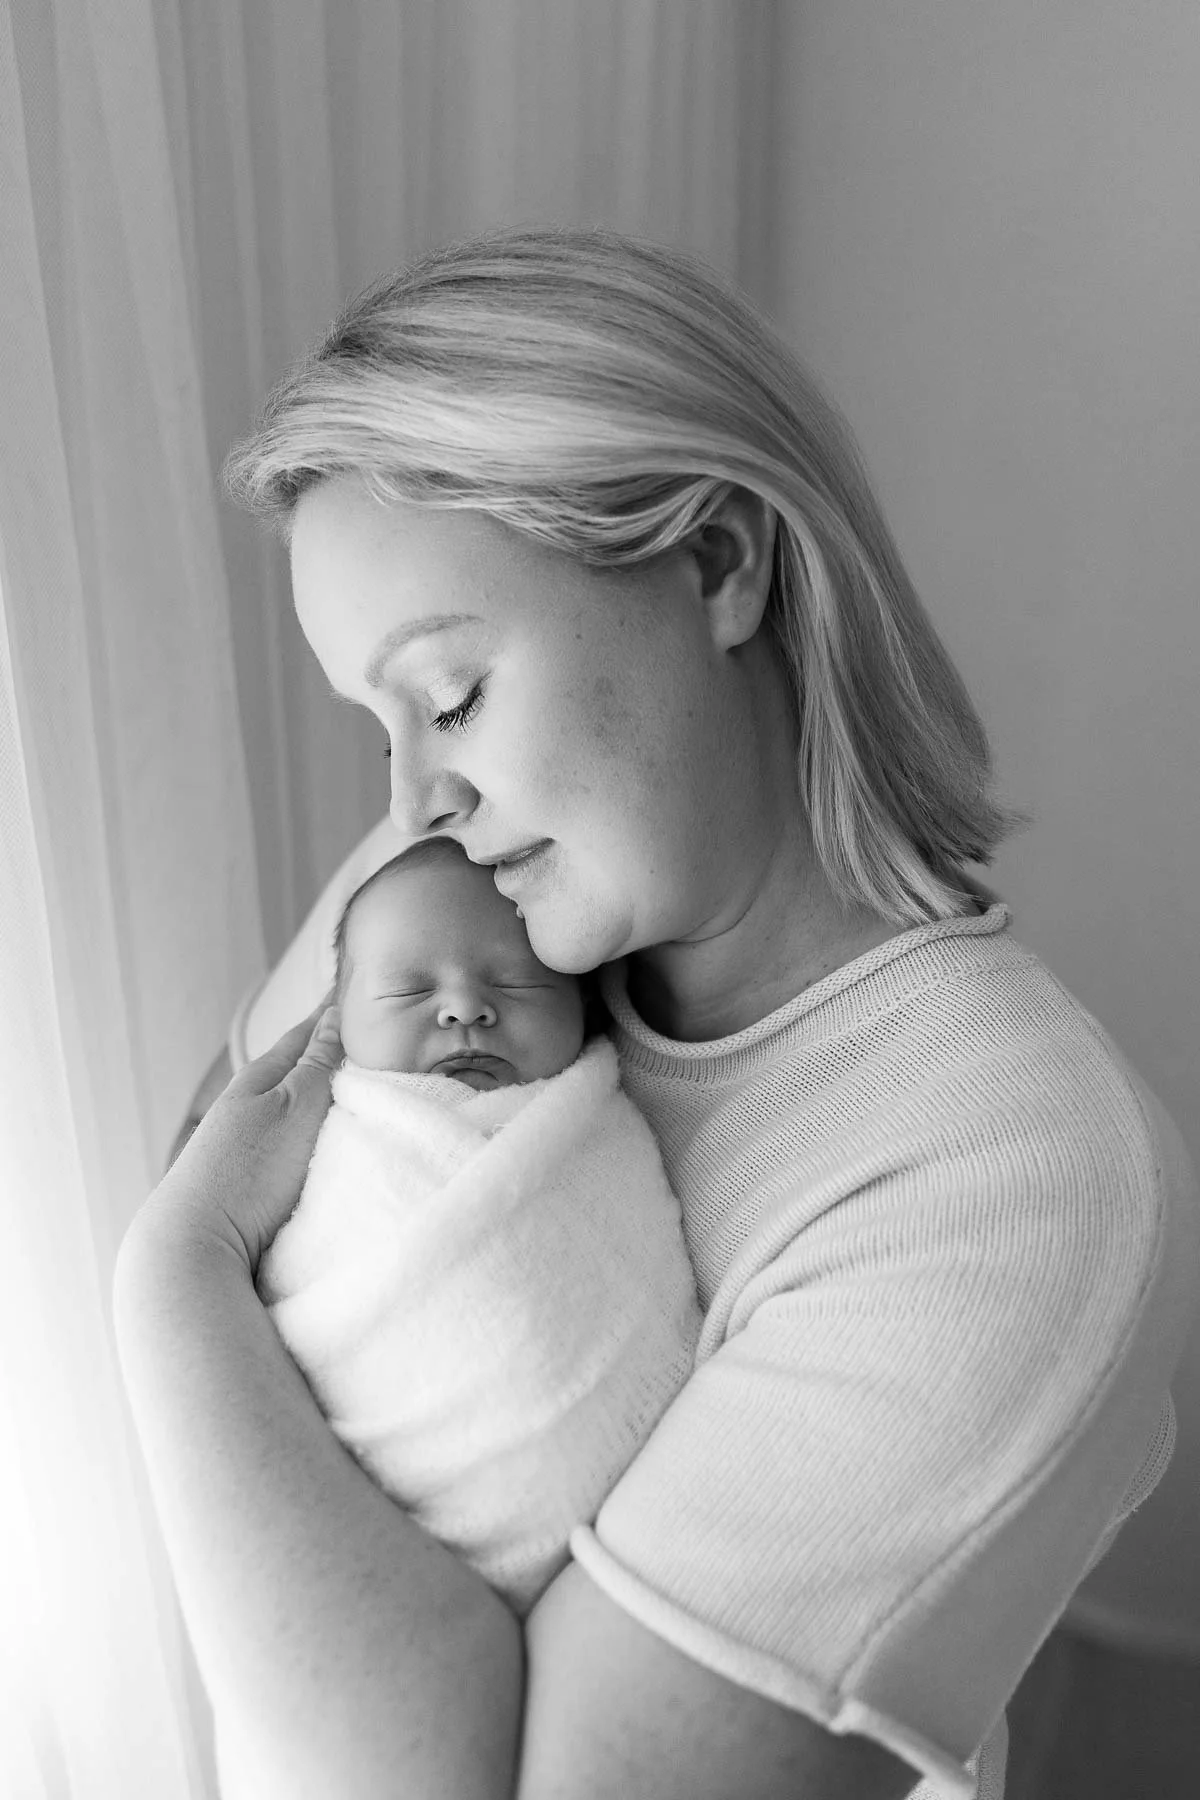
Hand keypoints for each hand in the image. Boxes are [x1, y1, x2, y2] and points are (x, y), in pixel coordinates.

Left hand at [138, 998, 343, 1276]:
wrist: (196, 1247)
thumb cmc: (248, 1173)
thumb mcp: (296, 1107)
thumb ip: (320, 1063)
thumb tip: (333, 1015)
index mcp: (259, 1078)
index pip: (306, 1032)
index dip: (336, 1014)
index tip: (363, 994)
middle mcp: (248, 1106)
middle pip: (299, 1069)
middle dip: (333, 1054)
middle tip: (374, 1038)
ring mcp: (245, 1145)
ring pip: (295, 1109)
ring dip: (324, 1098)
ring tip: (361, 1092)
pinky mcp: (249, 1182)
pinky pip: (291, 1143)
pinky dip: (314, 1134)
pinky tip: (329, 1145)